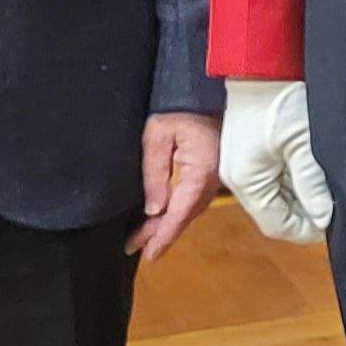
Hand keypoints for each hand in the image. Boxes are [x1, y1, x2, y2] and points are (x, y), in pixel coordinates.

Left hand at [128, 111, 220, 259]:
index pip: (179, 213)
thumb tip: (153, 209)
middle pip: (183, 217)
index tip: (147, 254)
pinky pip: (190, 201)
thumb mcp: (159, 136)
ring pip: (187, 211)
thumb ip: (155, 173)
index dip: (162, 236)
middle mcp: (210, 182)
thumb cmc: (179, 108)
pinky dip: (175, 214)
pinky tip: (160, 219)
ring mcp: (211, 179)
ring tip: (142, 240)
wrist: (200, 91)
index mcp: (200, 173)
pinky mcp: (207, 175)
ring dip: (166, 226)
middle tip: (134, 249)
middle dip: (159, 235)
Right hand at [217, 78, 330, 242]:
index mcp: (246, 182)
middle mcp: (238, 179)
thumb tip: (324, 216)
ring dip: (299, 196)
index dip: (306, 229)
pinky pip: (270, 180)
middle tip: (331, 201)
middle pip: (274, 213)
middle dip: (304, 212)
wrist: (260, 66)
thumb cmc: (278, 98)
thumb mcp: (304, 143)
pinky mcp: (246, 155)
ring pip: (274, 197)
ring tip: (322, 183)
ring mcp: (240, 166)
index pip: (277, 225)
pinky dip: (290, 180)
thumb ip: (313, 183)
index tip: (331, 221)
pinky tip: (308, 169)